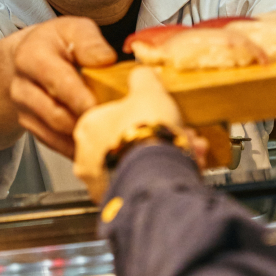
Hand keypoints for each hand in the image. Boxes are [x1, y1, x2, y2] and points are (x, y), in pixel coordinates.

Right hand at [0, 17, 115, 157]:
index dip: (83, 99)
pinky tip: (96, 147)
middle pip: (56, 115)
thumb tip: (107, 60)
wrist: (23, 59)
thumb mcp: (73, 29)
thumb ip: (90, 42)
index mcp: (33, 56)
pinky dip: (75, 148)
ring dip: (82, 138)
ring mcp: (23, 109)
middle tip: (116, 128)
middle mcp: (22, 86)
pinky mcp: (29, 126)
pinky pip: (53, 144)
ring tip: (109, 138)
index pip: (59, 82)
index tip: (106, 108)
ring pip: (55, 134)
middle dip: (87, 123)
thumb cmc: (56, 43)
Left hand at [74, 66, 206, 202]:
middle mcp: (87, 156)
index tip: (160, 113)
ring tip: (188, 150)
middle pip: (128, 141)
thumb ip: (142, 78)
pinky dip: (160, 176)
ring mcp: (100, 181)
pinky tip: (181, 168)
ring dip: (162, 156)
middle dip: (157, 136)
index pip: (114, 115)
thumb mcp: (148, 90)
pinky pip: (142, 184)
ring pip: (136, 164)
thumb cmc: (146, 133)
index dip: (144, 113)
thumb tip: (141, 74)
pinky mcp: (117, 201)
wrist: (156, 173)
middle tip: (178, 133)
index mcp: (87, 126)